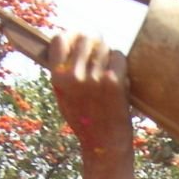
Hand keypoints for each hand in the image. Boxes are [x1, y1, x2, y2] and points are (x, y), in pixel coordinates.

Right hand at [48, 32, 132, 156]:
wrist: (104, 143)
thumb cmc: (85, 120)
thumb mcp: (63, 96)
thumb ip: (63, 71)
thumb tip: (67, 41)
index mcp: (58, 78)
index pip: (59, 39)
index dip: (71, 35)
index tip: (79, 38)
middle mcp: (74, 75)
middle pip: (85, 39)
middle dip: (94, 44)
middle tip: (100, 55)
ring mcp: (94, 77)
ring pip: (104, 47)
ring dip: (108, 55)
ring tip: (108, 73)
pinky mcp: (113, 81)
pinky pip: (118, 56)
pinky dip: (120, 63)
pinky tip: (119, 77)